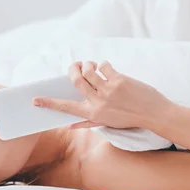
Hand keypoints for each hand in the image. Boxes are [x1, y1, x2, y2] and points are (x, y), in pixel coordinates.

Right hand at [33, 61, 174, 129]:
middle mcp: (98, 102)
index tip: (35, 99)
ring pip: (88, 70)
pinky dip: (103, 65)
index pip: (65, 108)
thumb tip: (69, 125)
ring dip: (87, 65)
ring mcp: (109, 90)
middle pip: (76, 80)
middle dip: (72, 69)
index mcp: (93, 114)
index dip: (48, 103)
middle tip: (74, 66)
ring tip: (90, 65)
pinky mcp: (119, 79)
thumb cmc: (130, 119)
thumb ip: (87, 122)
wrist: (154, 114)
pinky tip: (106, 69)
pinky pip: (104, 66)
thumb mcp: (107, 124)